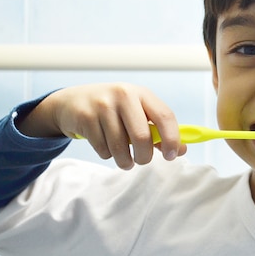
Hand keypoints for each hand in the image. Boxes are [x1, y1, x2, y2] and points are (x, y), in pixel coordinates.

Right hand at [16, 83, 186, 168]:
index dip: (172, 139)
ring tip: (124, 158)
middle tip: (142, 160)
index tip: (172, 155)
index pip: (165, 116)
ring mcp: (102, 106)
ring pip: (120, 148)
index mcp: (141, 93)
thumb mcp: (137, 112)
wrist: (73, 101)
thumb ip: (158, 130)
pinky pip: (103, 150)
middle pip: (142, 137)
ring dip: (125, 161)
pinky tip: (105, 145)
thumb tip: (181, 149)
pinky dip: (107, 155)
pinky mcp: (85, 118)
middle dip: (144, 157)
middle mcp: (123, 95)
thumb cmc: (114, 109)